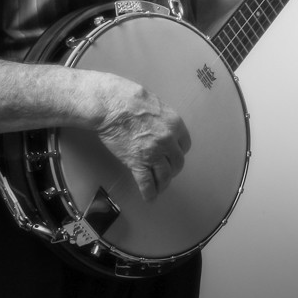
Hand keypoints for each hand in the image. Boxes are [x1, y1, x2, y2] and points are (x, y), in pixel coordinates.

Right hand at [96, 76, 191, 200]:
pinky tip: (149, 198)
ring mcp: (154, 154)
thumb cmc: (131, 99)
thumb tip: (161, 125)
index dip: (179, 152)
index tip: (173, 156)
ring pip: (164, 175)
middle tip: (166, 173)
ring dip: (163, 184)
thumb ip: (163, 119)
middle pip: (177, 163)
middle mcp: (169, 142)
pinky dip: (149, 193)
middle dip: (173, 170)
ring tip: (159, 188)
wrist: (113, 106)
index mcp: (176, 125)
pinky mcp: (137, 163)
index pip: (185, 145)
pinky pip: (146, 183)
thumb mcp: (157, 105)